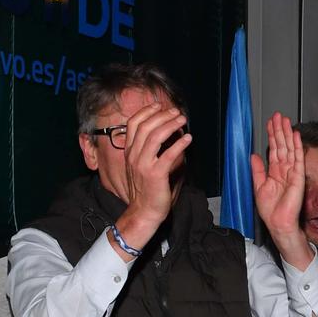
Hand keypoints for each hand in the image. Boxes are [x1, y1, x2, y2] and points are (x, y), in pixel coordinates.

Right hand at [119, 101, 190, 238]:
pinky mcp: (155, 174)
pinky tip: (188, 139)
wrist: (143, 211)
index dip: (147, 111)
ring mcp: (143, 164)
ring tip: (183, 120)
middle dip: (163, 115)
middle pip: (146, 126)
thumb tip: (168, 132)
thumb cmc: (146, 188)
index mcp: (129, 151)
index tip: (160, 105)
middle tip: (177, 112)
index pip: (134, 123)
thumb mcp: (142, 165)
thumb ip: (150, 149)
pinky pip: (168, 155)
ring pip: (155, 136)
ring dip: (171, 125)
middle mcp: (134, 155)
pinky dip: (179, 144)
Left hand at [253, 112, 312, 268]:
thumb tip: (253, 155)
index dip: (272, 136)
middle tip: (278, 116)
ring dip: (288, 134)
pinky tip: (295, 136)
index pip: (274, 150)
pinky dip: (297, 147)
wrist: (278, 223)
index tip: (271, 123)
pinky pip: (298, 159)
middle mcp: (285, 170)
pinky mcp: (298, 177)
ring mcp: (293, 173)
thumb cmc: (270, 210)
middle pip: (283, 146)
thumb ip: (258, 170)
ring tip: (285, 120)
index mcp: (275, 172)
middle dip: (280, 130)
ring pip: (290, 149)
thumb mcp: (259, 186)